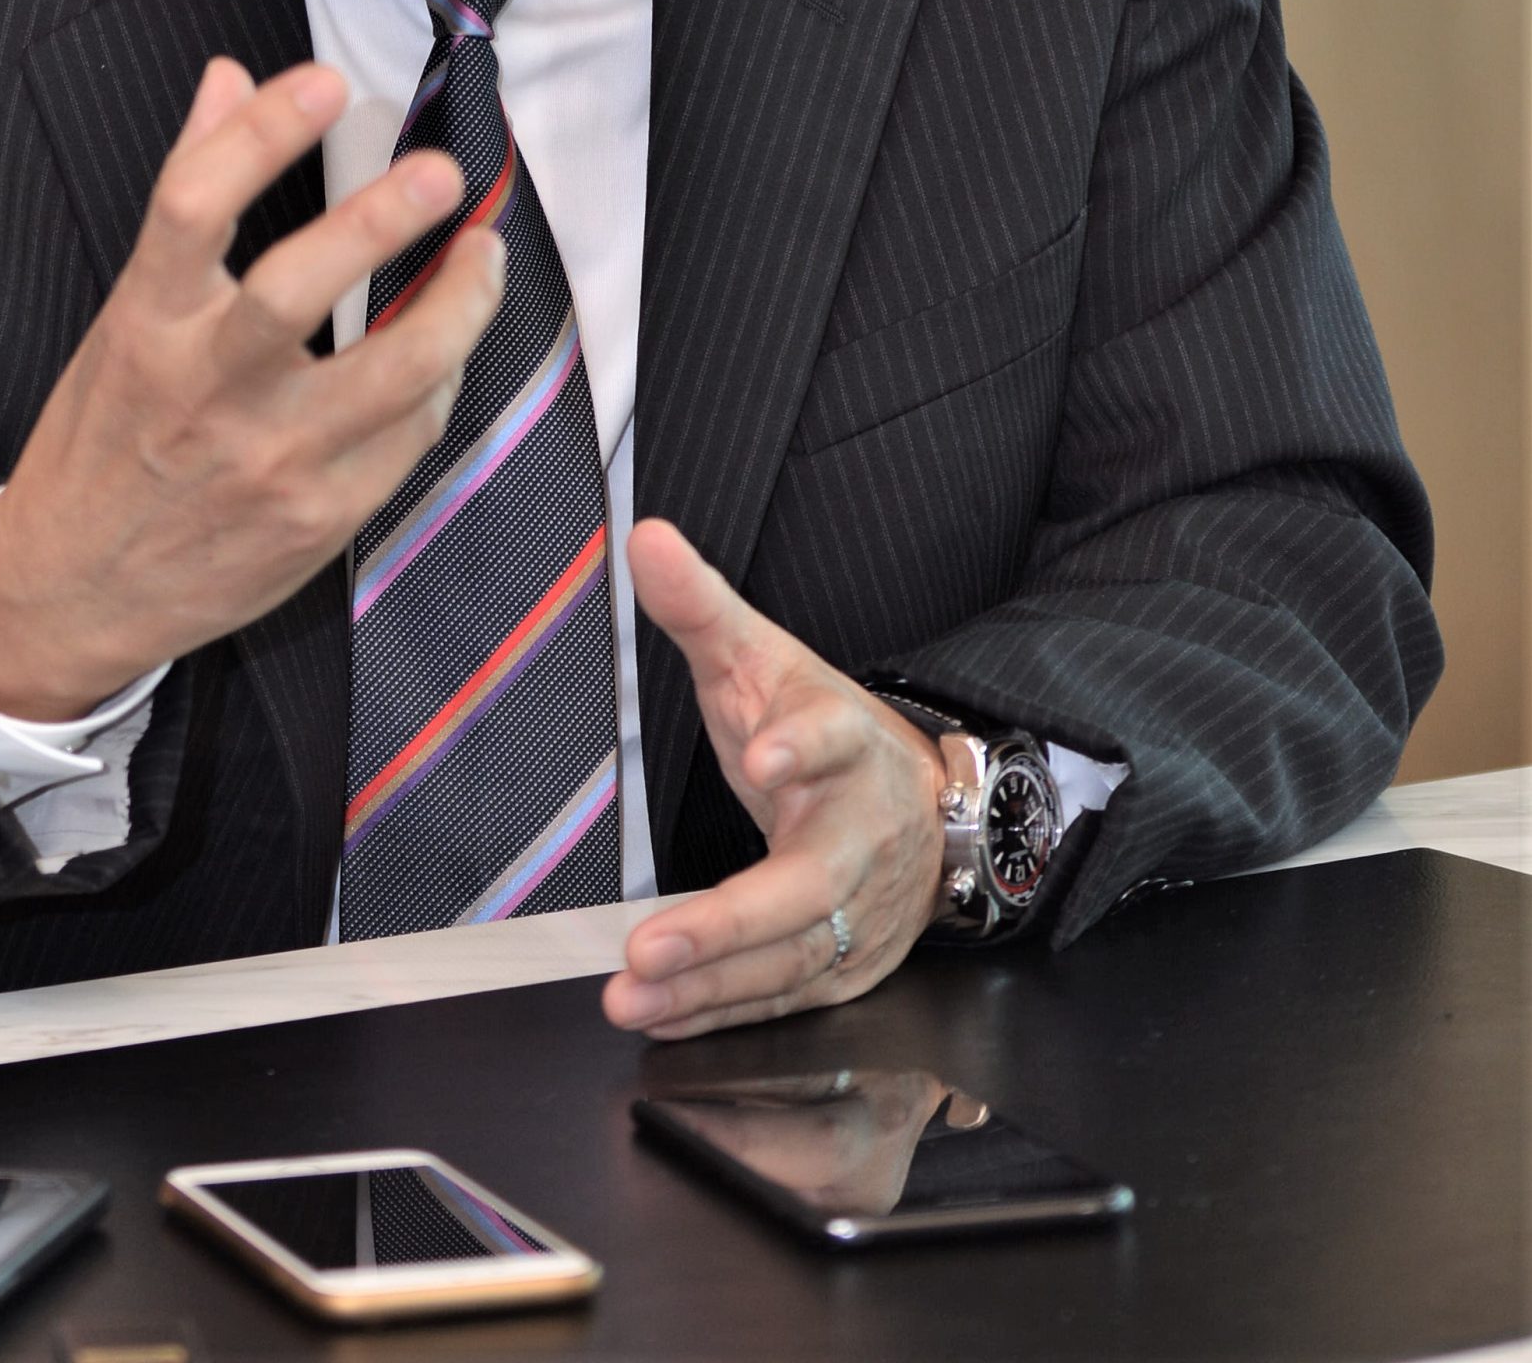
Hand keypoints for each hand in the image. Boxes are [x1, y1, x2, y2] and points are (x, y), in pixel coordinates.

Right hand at [0, 56, 504, 718]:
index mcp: (145, 324)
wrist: (75, 592)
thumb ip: (187, 195)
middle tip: (440, 173)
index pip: (193, 202)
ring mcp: (268, 459)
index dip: (262, 132)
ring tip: (484, 253)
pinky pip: (409, 435)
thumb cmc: (103, 441)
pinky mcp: (320, 516)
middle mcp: (204, 388)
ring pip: (391, 371)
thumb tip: (228, 79)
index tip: (324, 82)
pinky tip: (448, 349)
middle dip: (380, 220)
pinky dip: (439, 382)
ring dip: (459, 305)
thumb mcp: (123, 316)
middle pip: (296, 287)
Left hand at [603, 520, 946, 1037]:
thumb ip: (702, 605)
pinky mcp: (846, 968)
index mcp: (847, 748)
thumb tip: (645, 536)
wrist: (923, 807)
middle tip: (650, 948)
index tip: (762, 754)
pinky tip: (661, 1017)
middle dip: (728, 923)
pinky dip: (719, 1012)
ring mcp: (861, 914)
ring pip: (789, 960)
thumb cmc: (824, 730)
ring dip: (708, 985)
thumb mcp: (766, 659)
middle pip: (810, 887)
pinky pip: (781, 1001)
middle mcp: (862, 838)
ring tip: (629, 995)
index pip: (833, 736)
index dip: (801, 744)